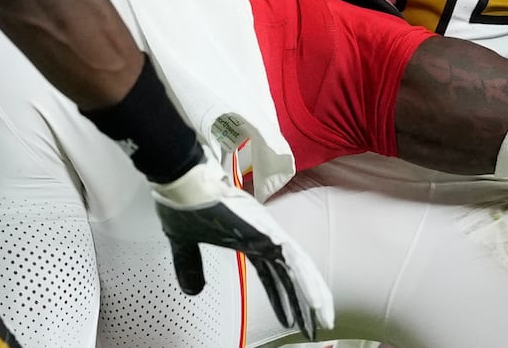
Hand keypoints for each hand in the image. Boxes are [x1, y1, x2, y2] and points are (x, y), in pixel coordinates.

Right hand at [152, 159, 332, 338]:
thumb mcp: (185, 244)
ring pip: (297, 269)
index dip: (283, 299)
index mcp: (248, 243)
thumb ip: (191, 266)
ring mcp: (267, 235)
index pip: (272, 277)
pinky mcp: (266, 231)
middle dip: (304, 303)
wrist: (185, 183)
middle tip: (319, 325)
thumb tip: (193, 291)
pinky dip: (303, 278)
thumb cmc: (186, 205)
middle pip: (291, 277)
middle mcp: (263, 240)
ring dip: (310, 295)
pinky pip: (292, 259)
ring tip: (323, 317)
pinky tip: (314, 294)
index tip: (292, 320)